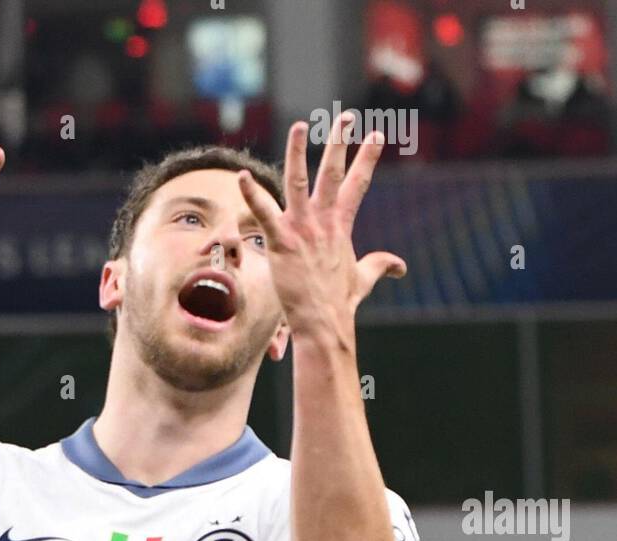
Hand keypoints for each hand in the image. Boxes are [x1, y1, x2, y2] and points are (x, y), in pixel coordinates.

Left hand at [239, 113, 406, 343]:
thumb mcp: (364, 278)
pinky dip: (252, 194)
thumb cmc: (340, 302)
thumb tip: (400, 267)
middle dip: (340, 141)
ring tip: (300, 126)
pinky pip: (264, 213)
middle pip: (331, 172)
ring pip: (297, 180)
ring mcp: (302, 229)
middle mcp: (322, 221)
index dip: (367, 159)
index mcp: (341, 225)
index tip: (377, 135)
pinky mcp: (281, 241)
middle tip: (345, 115)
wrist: (324, 323)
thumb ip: (381, 266)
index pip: (357, 184)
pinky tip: (242, 176)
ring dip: (297, 151)